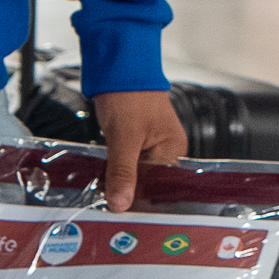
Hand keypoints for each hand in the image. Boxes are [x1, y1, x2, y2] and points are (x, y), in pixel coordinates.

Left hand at [90, 90, 186, 212]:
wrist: (116, 65)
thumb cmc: (128, 93)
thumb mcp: (124, 136)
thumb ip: (123, 171)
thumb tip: (120, 203)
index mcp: (174, 151)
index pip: (159, 186)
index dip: (140, 199)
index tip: (122, 213)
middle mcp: (166, 150)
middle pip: (147, 182)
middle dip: (128, 193)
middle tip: (109, 210)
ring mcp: (150, 146)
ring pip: (135, 174)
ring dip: (119, 182)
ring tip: (104, 198)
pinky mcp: (134, 141)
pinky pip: (126, 163)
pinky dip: (115, 170)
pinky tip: (104, 181)